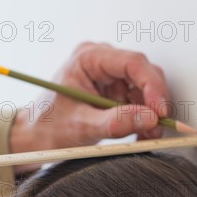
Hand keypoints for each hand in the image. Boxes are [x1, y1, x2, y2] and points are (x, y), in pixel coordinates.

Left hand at [9, 41, 171, 174]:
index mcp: (88, 59)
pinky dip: (144, 119)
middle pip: (144, 74)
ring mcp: (109, 77)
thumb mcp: (81, 126)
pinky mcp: (114, 93)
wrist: (36, 137)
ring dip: (151, 114)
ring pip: (146, 90)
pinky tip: (140, 134)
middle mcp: (102, 62)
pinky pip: (140, 102)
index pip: (132, 63)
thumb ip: (114, 122)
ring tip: (146, 136)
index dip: (152, 86)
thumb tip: (149, 119)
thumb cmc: (48, 127)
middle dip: (154, 103)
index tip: (160, 111)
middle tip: (156, 128)